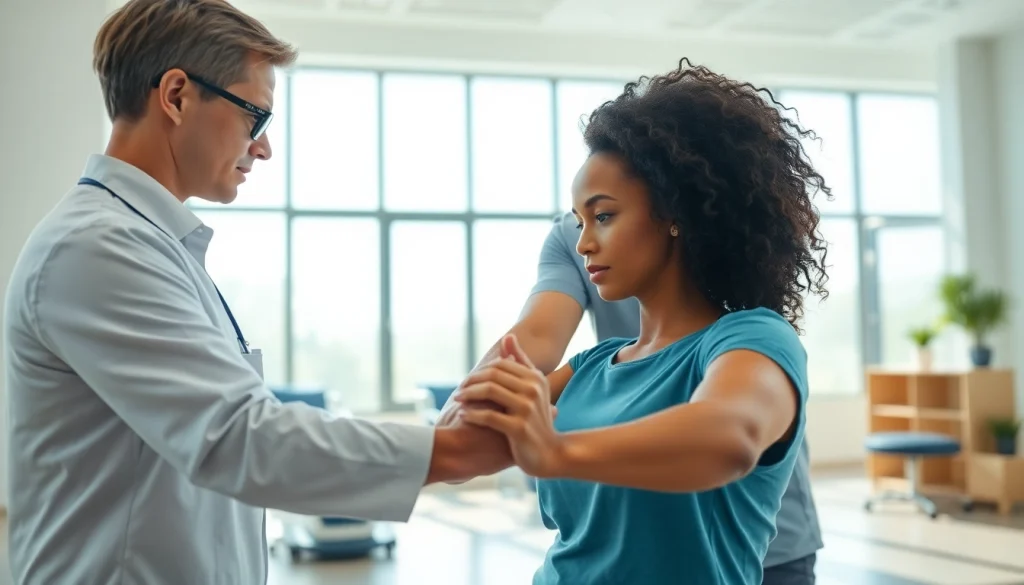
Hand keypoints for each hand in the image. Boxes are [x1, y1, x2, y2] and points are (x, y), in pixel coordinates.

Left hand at [454, 335, 563, 477]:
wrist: (550, 454)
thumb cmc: (537, 420)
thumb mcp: (533, 387)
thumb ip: (520, 362)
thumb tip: (508, 336)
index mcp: (536, 378)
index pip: (501, 364)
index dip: (481, 371)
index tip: (468, 381)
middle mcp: (533, 389)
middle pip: (493, 375)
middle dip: (472, 381)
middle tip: (459, 390)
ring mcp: (527, 408)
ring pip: (490, 391)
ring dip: (469, 394)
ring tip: (458, 400)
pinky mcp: (519, 428)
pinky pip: (489, 416)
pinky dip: (473, 414)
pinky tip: (463, 415)